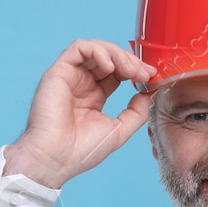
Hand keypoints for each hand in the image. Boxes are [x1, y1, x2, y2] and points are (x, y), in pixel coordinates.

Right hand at [1, 39, 155, 188]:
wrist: (56, 158)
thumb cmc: (81, 151)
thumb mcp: (119, 130)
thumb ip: (136, 112)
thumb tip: (149, 94)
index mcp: (94, 96)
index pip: (117, 72)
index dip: (135, 70)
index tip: (151, 77)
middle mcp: (81, 84)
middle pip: (109, 58)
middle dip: (130, 61)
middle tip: (144, 73)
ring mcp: (70, 76)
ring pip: (96, 49)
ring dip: (118, 54)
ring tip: (130, 70)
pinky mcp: (58, 71)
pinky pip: (79, 47)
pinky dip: (98, 51)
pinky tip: (110, 66)